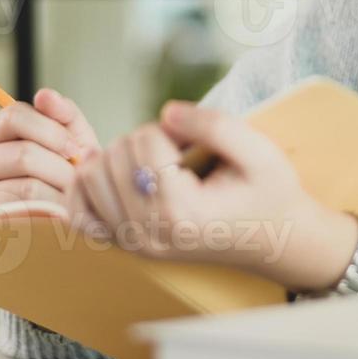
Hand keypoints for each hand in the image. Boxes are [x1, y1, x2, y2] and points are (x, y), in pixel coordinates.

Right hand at [0, 88, 100, 211]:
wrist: (71, 214)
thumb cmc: (71, 170)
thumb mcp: (75, 138)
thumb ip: (65, 114)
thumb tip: (43, 95)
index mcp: (1, 131)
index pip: (13, 116)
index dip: (50, 131)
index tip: (74, 150)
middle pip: (23, 154)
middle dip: (61, 168)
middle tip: (79, 180)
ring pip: (27, 187)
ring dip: (60, 193)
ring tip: (76, 198)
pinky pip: (27, 216)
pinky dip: (51, 214)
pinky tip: (62, 213)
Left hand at [64, 100, 357, 290]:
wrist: (277, 240)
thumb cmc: (270, 194)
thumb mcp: (261, 152)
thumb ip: (214, 125)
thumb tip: (166, 112)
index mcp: (182, 213)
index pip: (145, 140)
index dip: (172, 127)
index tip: (197, 141)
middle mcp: (149, 234)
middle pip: (115, 154)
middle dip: (146, 140)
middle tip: (180, 154)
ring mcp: (133, 244)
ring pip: (91, 175)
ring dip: (120, 157)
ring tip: (156, 164)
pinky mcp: (126, 246)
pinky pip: (80, 211)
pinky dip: (90, 188)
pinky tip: (118, 178)